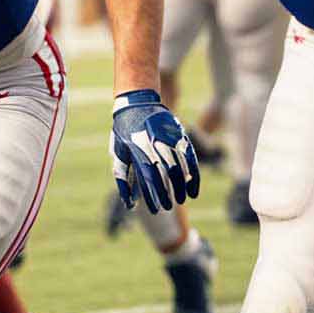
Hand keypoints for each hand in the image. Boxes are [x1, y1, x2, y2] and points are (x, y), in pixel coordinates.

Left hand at [110, 89, 200, 212]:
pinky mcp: (179, 136)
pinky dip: (193, 175)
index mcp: (138, 151)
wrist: (137, 103)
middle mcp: (154, 146)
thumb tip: (128, 202)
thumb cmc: (125, 132)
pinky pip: (189, 159)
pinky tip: (194, 189)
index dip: (152, 196)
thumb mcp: (119, 153)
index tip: (155, 209)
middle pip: (164, 176)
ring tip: (182, 199)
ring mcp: (169, 140)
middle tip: (169, 206)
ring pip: (179, 168)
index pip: (147, 180)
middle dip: (167, 193)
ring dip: (182, 186)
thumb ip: (123, 177)